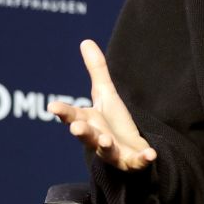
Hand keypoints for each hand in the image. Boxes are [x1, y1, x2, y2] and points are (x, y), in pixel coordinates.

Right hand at [48, 39, 156, 170]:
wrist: (130, 151)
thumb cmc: (113, 123)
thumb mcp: (106, 94)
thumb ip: (96, 70)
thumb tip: (86, 41)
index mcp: (89, 121)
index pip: (73, 115)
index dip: (63, 111)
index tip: (53, 107)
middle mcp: (97, 138)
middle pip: (86, 135)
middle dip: (81, 131)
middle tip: (75, 127)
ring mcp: (113, 152)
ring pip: (106, 151)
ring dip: (105, 146)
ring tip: (106, 141)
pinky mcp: (131, 162)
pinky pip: (137, 162)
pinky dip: (142, 159)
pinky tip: (150, 154)